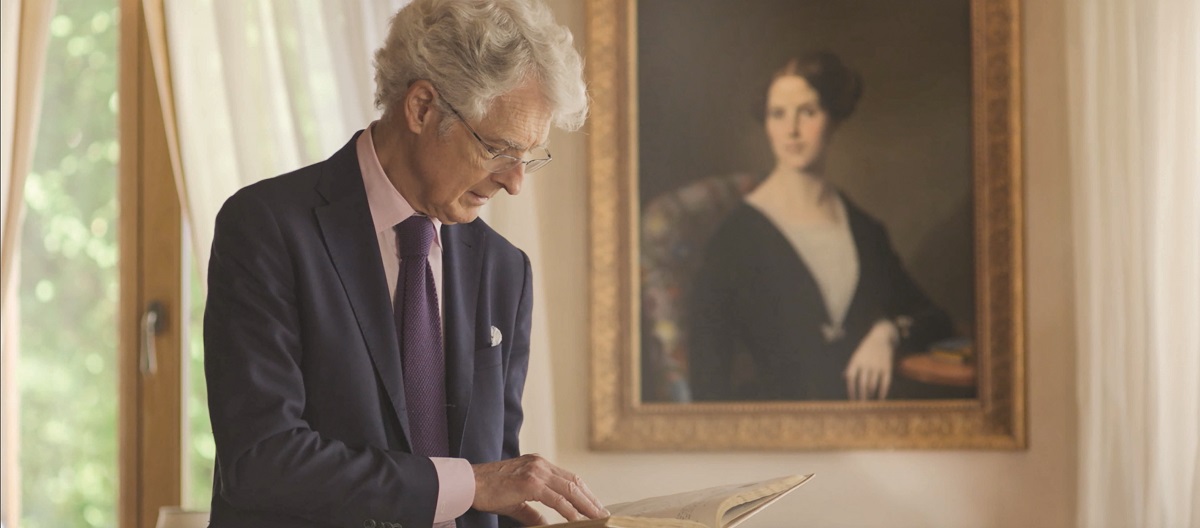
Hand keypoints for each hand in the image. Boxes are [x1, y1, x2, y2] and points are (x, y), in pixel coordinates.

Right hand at [472, 454, 608, 525]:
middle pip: (574, 482)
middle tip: (604, 515)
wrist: (469, 484)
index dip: (584, 493)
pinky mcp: (531, 482)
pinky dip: (570, 511)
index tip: (595, 507)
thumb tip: (546, 525)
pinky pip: (557, 499)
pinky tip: (579, 520)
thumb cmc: (489, 491)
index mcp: (539, 465)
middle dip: (591, 500)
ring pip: (570, 489)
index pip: (569, 478)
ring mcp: (537, 471)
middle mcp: (541, 464)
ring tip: (598, 519)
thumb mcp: (516, 501)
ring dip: (586, 506)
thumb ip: (534, 512)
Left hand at [844, 320, 898, 399]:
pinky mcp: (887, 367)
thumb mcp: (856, 355)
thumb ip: (851, 366)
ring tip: (869, 401)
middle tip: (861, 404)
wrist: (880, 337)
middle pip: (862, 384)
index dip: (851, 390)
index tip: (851, 400)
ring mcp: (877, 366)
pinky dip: (883, 392)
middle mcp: (866, 364)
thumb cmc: (865, 349)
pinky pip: (885, 382)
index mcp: (856, 361)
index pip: (851, 378)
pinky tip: (880, 398)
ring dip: (870, 395)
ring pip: (873, 385)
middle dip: (861, 396)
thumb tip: (844, 378)